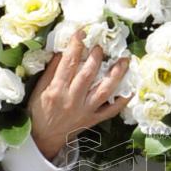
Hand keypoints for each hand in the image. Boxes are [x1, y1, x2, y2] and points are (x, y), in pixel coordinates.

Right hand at [28, 30, 131, 160]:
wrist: (44, 137)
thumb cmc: (40, 111)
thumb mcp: (39, 90)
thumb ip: (52, 70)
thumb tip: (64, 51)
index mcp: (56, 90)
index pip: (68, 63)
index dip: (76, 45)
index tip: (81, 32)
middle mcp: (72, 100)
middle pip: (88, 74)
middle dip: (96, 57)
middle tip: (101, 45)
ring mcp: (85, 110)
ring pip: (104, 90)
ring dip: (116, 74)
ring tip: (124, 60)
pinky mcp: (93, 119)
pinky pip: (111, 110)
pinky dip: (122, 100)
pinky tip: (131, 89)